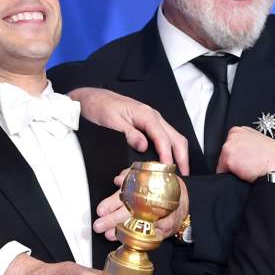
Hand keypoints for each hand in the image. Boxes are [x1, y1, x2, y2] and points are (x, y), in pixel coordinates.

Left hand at [68, 87, 188, 175]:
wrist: (92, 98)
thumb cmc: (100, 107)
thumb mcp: (111, 122)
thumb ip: (128, 133)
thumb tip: (143, 146)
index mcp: (145, 114)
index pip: (163, 137)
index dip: (167, 155)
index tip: (167, 170)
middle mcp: (153, 116)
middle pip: (175, 137)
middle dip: (182, 157)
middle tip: (182, 176)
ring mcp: (152, 120)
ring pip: (173, 137)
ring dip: (178, 154)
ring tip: (178, 172)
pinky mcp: (147, 125)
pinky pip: (165, 137)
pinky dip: (170, 150)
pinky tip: (168, 162)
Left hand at [93, 169, 188, 241]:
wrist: (184, 198)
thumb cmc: (163, 187)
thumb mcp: (147, 175)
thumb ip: (130, 175)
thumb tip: (119, 178)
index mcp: (142, 191)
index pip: (124, 197)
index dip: (111, 204)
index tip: (100, 210)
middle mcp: (149, 205)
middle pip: (128, 213)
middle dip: (111, 220)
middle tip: (99, 225)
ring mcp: (157, 218)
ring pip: (137, 225)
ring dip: (122, 231)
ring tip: (109, 234)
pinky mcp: (164, 229)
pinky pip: (152, 235)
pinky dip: (139, 238)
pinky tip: (127, 241)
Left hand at [215, 126, 274, 181]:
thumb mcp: (262, 141)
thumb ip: (250, 142)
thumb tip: (245, 150)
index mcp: (242, 130)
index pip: (232, 144)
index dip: (238, 155)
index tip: (246, 159)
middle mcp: (234, 135)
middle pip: (225, 153)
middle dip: (234, 161)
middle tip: (249, 164)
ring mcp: (229, 146)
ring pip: (223, 162)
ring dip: (232, 168)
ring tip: (248, 168)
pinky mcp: (227, 159)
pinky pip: (222, 172)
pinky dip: (230, 176)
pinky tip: (244, 173)